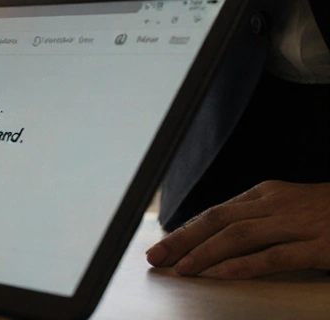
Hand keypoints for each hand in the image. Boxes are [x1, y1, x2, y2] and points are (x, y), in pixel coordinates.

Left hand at [145, 181, 329, 278]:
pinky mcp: (319, 245)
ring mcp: (298, 223)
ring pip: (239, 236)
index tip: (161, 247)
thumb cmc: (327, 214)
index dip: (185, 231)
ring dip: (205, 253)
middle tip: (156, 258)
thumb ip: (257, 220)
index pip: (215, 213)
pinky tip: (220, 274)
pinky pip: (273, 256)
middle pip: (218, 221)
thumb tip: (214, 241)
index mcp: (265, 194)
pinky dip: (242, 265)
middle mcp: (277, 204)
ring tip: (182, 270)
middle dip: (183, 241)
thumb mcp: (288, 209)